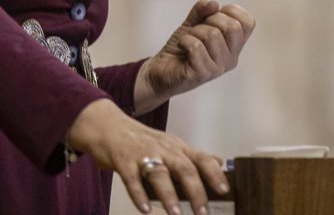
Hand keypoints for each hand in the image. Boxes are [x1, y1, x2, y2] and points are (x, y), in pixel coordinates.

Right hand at [66, 99, 227, 214]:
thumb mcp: (171, 145)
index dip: (214, 174)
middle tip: (203, 212)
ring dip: (169, 194)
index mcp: (177, 147)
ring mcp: (142, 154)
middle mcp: (163, 149)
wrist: (108, 126)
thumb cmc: (142, 140)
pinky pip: (132, 179)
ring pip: (159, 173)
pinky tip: (145, 210)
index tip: (225, 190)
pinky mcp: (123, 161)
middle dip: (195, 191)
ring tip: (176, 214)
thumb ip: (193, 157)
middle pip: (184, 168)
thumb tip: (219, 162)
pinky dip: (139, 195)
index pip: (201, 159)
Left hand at [135, 0, 255, 113]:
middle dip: (211, 19)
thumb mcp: (193, 23)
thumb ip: (203, 10)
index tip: (214, 14)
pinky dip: (185, 41)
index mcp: (234, 46)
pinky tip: (182, 46)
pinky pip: (196, 46)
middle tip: (199, 28)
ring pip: (212, 35)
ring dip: (194, 32)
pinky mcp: (202, 74)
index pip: (248, 22)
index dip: (231, 11)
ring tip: (188, 40)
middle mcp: (231, 58)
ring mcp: (218, 68)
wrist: (161, 69)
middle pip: (232, 27)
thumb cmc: (182, 47)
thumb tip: (214, 4)